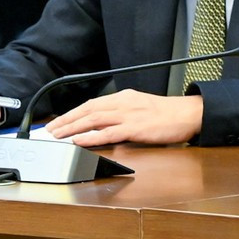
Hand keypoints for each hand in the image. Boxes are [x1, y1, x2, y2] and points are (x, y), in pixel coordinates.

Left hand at [43, 91, 202, 146]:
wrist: (189, 114)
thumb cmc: (168, 114)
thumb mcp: (141, 107)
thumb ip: (121, 114)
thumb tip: (100, 125)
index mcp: (124, 97)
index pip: (92, 104)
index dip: (72, 113)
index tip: (58, 122)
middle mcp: (124, 103)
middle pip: (88, 110)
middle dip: (66, 120)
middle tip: (49, 130)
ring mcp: (129, 115)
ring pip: (94, 119)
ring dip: (72, 128)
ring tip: (58, 136)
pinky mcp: (136, 128)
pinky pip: (108, 133)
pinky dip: (91, 137)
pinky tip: (79, 141)